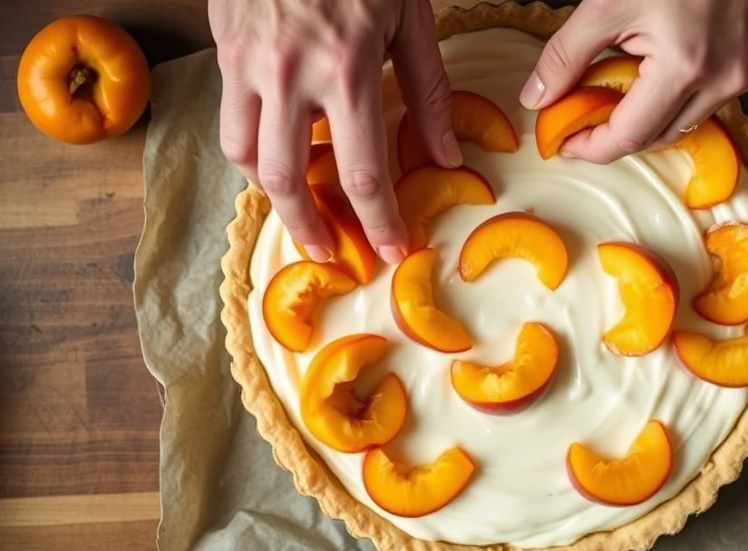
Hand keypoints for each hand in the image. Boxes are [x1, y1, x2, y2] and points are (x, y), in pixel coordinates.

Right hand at [209, 0, 462, 263]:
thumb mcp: (411, 21)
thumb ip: (429, 93)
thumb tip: (446, 156)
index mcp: (347, 68)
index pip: (360, 172)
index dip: (377, 222)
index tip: (389, 251)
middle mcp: (288, 75)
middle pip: (286, 181)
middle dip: (309, 229)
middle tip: (330, 253)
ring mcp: (246, 62)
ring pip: (243, 155)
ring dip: (272, 192)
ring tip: (302, 206)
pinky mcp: (223, 48)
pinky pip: (229, 118)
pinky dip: (252, 149)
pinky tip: (280, 153)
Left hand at [519, 0, 747, 163]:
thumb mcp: (608, 1)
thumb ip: (566, 55)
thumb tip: (535, 99)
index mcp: (686, 66)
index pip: (631, 136)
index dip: (593, 147)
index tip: (567, 143)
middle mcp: (729, 77)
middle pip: (663, 134)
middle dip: (623, 131)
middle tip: (591, 115)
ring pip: (695, 115)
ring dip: (661, 108)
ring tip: (635, 77)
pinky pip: (726, 90)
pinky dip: (697, 86)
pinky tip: (681, 57)